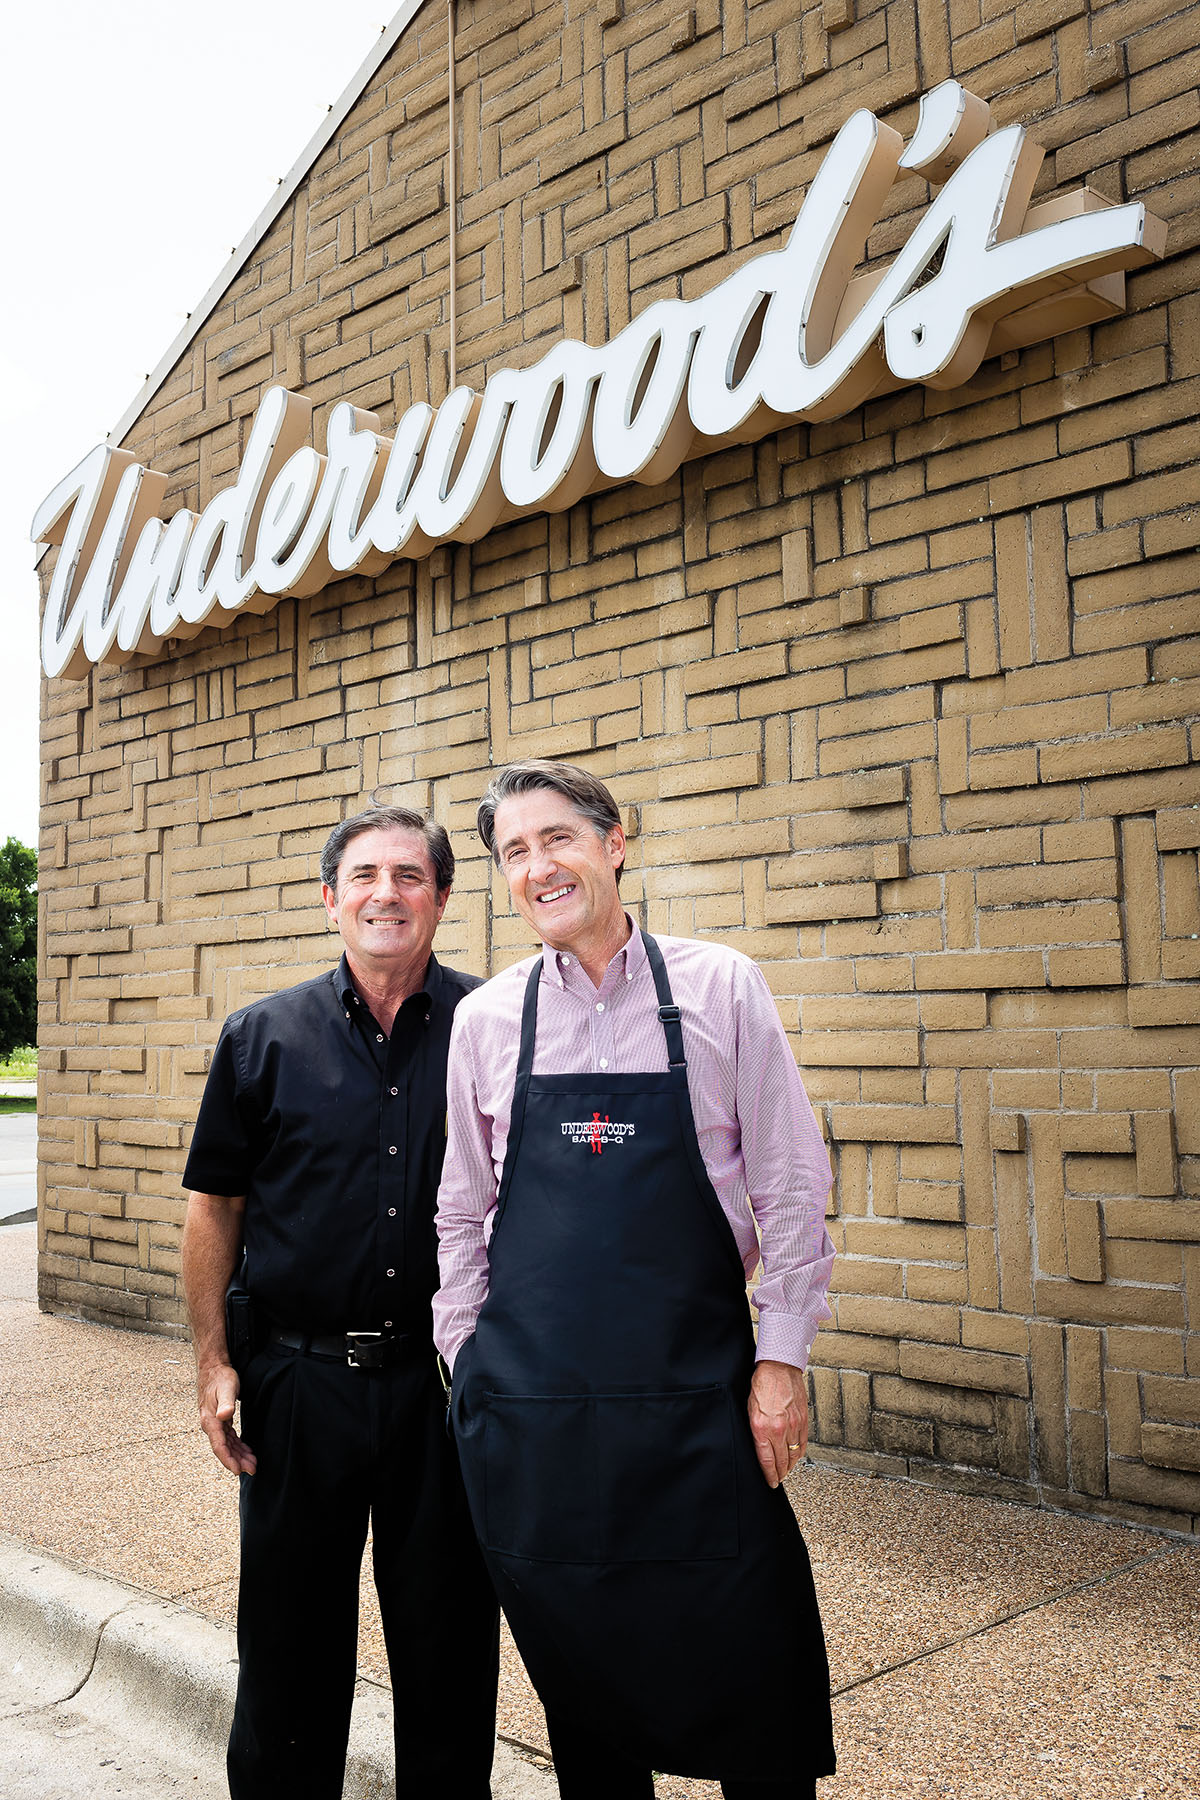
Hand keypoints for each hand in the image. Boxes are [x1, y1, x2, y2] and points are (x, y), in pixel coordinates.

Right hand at [197, 1361, 256, 1475]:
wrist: (213, 1367)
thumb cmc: (220, 1377)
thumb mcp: (226, 1388)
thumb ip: (226, 1403)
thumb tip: (224, 1417)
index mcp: (210, 1420)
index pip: (219, 1446)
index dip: (228, 1460)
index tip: (238, 1470)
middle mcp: (211, 1425)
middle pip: (224, 1449)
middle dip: (237, 1461)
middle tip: (252, 1469)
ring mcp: (215, 1423)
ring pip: (227, 1445)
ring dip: (239, 1455)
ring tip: (252, 1464)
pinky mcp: (221, 1420)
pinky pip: (229, 1438)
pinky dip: (238, 1446)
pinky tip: (246, 1451)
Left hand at [748, 1359, 807, 1488]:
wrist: (778, 1368)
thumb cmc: (761, 1385)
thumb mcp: (749, 1410)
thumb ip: (755, 1431)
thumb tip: (758, 1448)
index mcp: (762, 1428)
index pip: (767, 1461)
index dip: (769, 1475)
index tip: (770, 1482)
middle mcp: (779, 1429)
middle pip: (782, 1461)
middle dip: (779, 1474)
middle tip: (777, 1480)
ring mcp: (793, 1425)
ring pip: (794, 1455)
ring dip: (790, 1466)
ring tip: (786, 1471)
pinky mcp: (803, 1420)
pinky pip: (802, 1443)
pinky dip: (799, 1453)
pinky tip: (796, 1456)